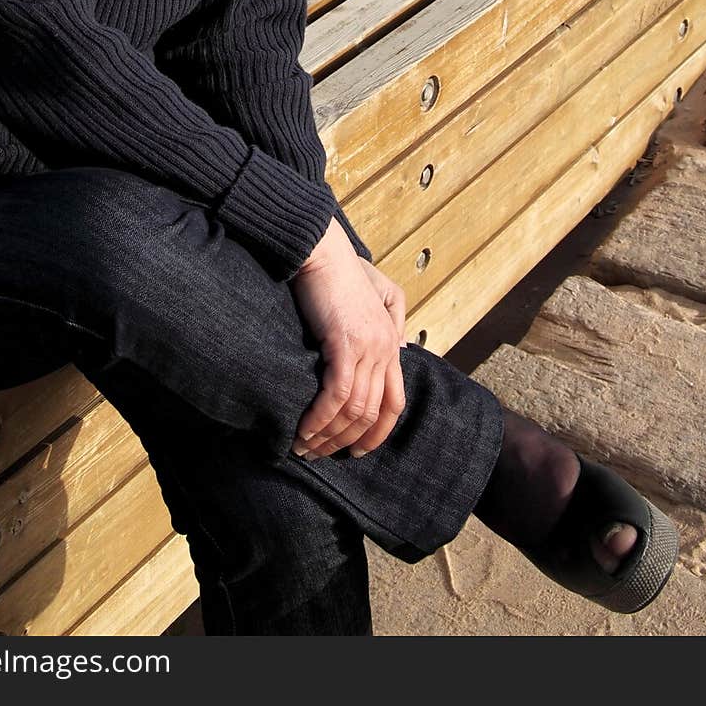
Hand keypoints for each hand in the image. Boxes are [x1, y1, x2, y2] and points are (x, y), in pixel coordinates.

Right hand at [288, 217, 407, 460]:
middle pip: (373, 413)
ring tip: (304, 447)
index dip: (377, 433)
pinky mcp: (346, 343)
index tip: (354, 451)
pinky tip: (303, 429)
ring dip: (328, 434)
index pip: (394, 402)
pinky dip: (320, 418)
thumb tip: (401, 348)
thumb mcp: (374, 296)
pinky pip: (337, 395)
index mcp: (391, 342)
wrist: (321, 251)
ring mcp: (369, 347)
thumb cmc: (340, 272)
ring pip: (355, 409)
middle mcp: (386, 348)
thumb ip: (390, 321)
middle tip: (321, 454)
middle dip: (346, 441)